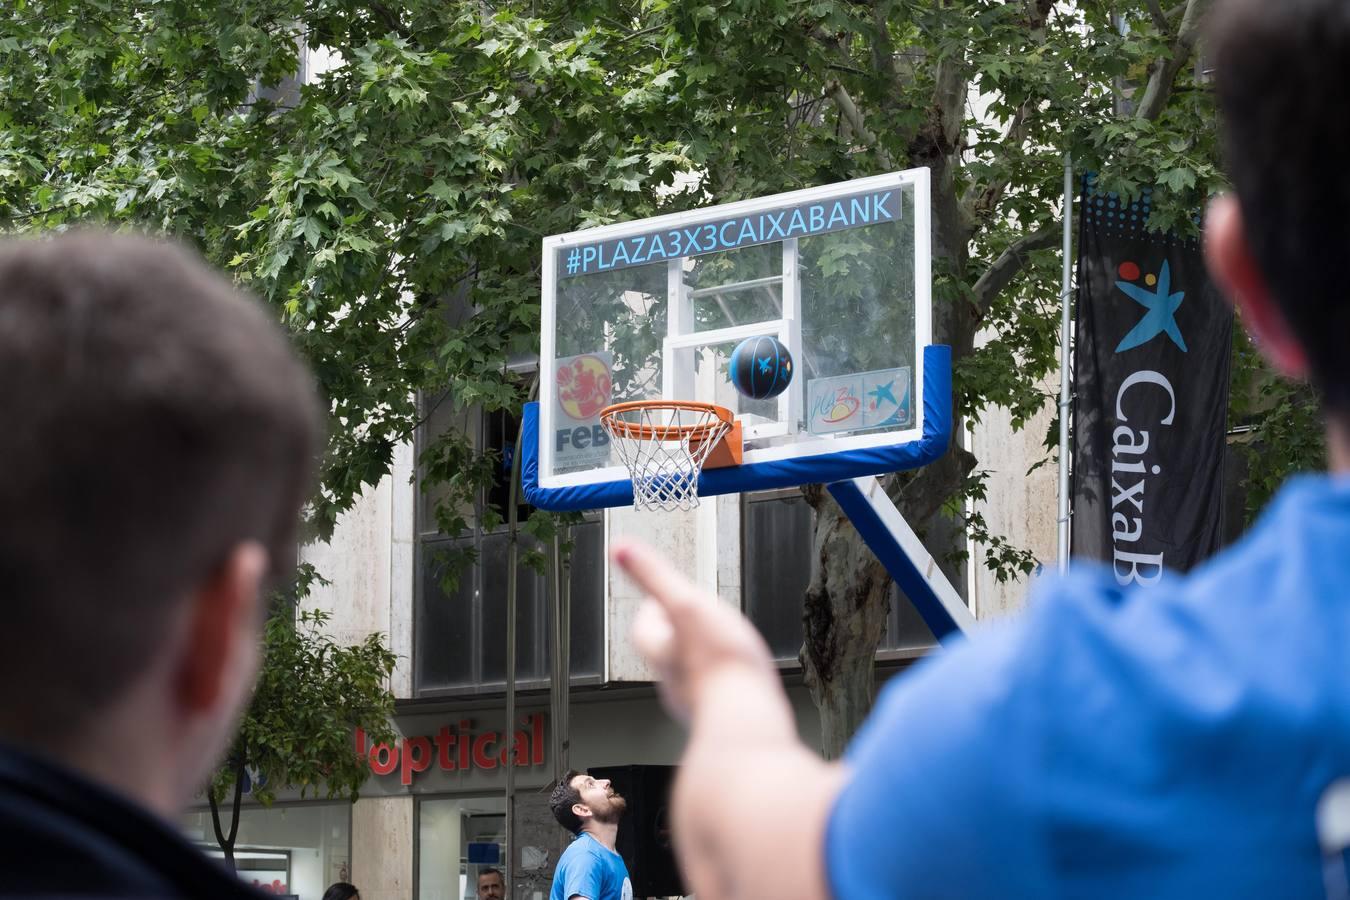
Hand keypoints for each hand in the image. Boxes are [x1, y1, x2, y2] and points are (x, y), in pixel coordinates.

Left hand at [612, 539, 778, 723]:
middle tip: (696, 617)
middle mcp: (672, 679)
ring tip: (722, 644)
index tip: (662, 595)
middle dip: (680, 633)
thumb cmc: (719, 664)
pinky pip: (718, 694)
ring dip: (703, 658)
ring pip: (692, 673)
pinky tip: (741, 678)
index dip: (653, 606)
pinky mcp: (721, 717)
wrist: (747, 722)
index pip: (644, 625)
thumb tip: (619, 547)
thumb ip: (654, 575)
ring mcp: (695, 701)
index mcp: (659, 650)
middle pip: (668, 650)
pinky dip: (725, 682)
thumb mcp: (685, 604)